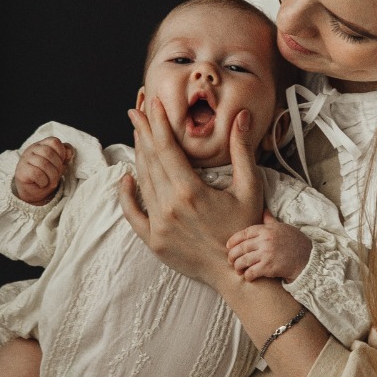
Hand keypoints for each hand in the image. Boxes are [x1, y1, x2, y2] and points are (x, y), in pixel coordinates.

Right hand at [14, 137, 73, 204]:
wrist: (32, 191)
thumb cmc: (46, 176)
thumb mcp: (58, 165)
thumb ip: (64, 156)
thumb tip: (69, 151)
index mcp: (41, 145)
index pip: (54, 141)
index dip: (62, 152)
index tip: (61, 163)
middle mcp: (32, 150)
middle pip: (49, 152)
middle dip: (57, 166)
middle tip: (56, 175)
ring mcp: (25, 159)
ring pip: (43, 163)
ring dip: (52, 176)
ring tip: (51, 182)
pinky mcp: (21, 171)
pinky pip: (36, 173)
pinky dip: (43, 181)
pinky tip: (42, 183)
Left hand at [118, 98, 263, 285]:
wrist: (236, 272)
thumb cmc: (245, 228)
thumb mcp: (250, 187)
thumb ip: (242, 150)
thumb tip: (241, 116)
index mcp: (190, 190)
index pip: (166, 147)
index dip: (157, 123)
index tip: (151, 104)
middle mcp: (170, 206)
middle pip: (150, 160)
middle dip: (143, 132)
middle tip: (136, 111)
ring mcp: (159, 225)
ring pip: (143, 182)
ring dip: (138, 156)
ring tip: (137, 135)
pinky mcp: (154, 241)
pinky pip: (133, 214)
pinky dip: (127, 195)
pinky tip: (126, 178)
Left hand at [226, 209, 312, 282]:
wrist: (308, 258)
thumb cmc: (295, 242)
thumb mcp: (283, 227)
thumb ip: (270, 221)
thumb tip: (264, 210)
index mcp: (266, 229)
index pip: (244, 233)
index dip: (234, 240)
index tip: (228, 246)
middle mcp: (265, 240)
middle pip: (241, 248)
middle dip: (233, 255)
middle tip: (230, 260)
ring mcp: (266, 254)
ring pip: (244, 260)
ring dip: (238, 267)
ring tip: (238, 270)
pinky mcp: (269, 267)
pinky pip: (252, 272)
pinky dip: (247, 275)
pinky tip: (248, 276)